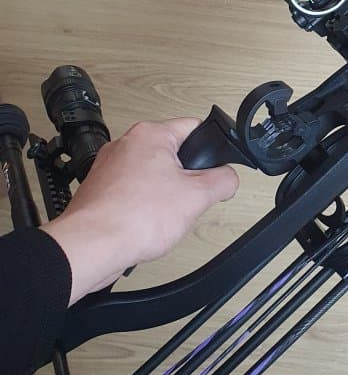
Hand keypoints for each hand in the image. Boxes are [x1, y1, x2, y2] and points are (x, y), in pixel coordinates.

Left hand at [41, 119, 238, 304]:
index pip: (194, 127)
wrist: (92, 247)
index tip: (216, 165)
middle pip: (173, 153)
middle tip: (191, 196)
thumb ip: (224, 181)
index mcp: (150, 134)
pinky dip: (142, 206)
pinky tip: (146, 223)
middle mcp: (125, 144)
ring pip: (152, 174)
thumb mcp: (198, 197)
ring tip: (165, 213)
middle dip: (186, 177)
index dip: (212, 147)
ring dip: (163, 193)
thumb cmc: (132, 217)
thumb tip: (229, 179)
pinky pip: (132, 191)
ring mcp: (108, 167)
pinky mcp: (99, 189)